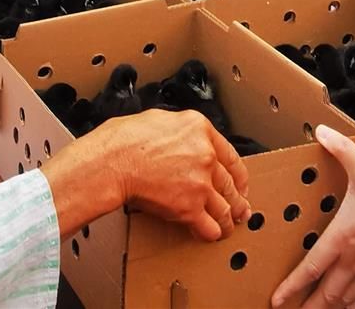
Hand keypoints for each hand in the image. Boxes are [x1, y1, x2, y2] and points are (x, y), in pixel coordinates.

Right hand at [67, 108, 250, 241]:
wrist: (112, 163)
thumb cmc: (123, 141)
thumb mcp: (158, 119)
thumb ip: (179, 131)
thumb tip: (180, 138)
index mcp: (200, 130)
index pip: (231, 156)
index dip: (239, 175)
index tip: (240, 184)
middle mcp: (206, 156)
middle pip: (230, 184)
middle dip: (238, 200)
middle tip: (241, 209)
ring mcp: (201, 183)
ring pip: (224, 208)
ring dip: (228, 220)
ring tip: (228, 227)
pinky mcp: (190, 208)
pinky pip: (209, 226)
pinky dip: (211, 233)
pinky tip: (211, 235)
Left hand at [273, 126, 354, 307]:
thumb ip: (343, 151)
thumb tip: (322, 132)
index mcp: (342, 239)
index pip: (309, 269)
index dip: (290, 287)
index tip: (276, 302)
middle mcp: (354, 261)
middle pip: (326, 294)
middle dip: (309, 307)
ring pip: (346, 298)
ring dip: (331, 306)